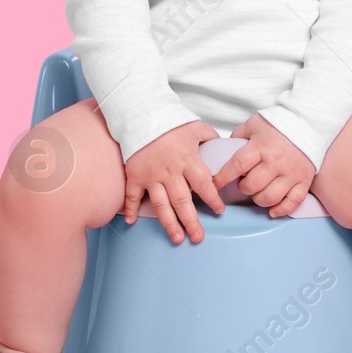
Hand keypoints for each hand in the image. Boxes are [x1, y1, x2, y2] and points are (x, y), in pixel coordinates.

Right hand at [123, 120, 225, 243]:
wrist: (141, 113)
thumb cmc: (170, 121)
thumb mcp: (195, 127)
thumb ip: (209, 138)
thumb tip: (221, 146)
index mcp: (188, 160)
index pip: (204, 185)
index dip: (213, 199)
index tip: (219, 211)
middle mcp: (170, 171)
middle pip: (183, 202)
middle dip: (192, 222)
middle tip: (198, 237)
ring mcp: (151, 175)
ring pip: (161, 205)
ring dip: (169, 224)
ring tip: (177, 238)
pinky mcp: (135, 175)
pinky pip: (132, 195)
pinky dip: (130, 209)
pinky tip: (131, 221)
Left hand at [212, 113, 315, 217]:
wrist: (308, 123)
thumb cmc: (279, 125)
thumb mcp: (253, 125)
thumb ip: (238, 137)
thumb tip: (224, 151)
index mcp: (260, 147)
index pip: (237, 166)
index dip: (223, 177)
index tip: (215, 183)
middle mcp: (275, 162)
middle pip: (252, 186)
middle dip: (243, 187)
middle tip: (244, 182)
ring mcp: (291, 173)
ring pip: (269, 198)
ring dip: (258, 199)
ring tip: (258, 191)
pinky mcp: (303, 181)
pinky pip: (292, 203)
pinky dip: (281, 210)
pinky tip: (272, 210)